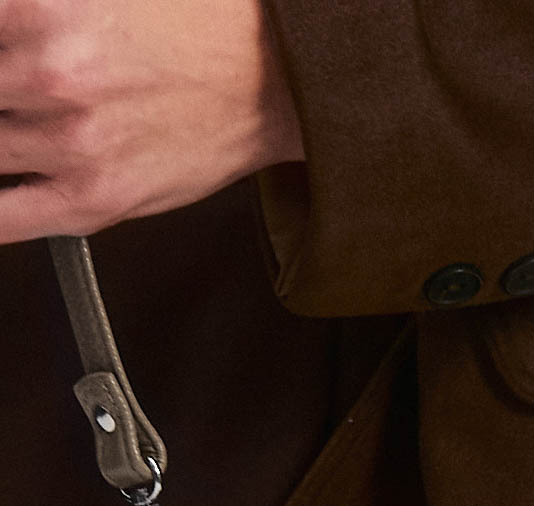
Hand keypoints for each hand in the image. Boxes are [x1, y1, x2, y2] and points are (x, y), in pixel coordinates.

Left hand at [0, 0, 304, 242]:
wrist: (270, 80)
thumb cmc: (196, 26)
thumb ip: (29, 15)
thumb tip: (7, 36)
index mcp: (40, 9)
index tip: (2, 69)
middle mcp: (50, 78)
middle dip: (2, 100)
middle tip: (20, 99)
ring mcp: (71, 144)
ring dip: (5, 141)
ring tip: (32, 129)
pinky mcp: (94, 199)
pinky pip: (4, 221)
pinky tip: (2, 193)